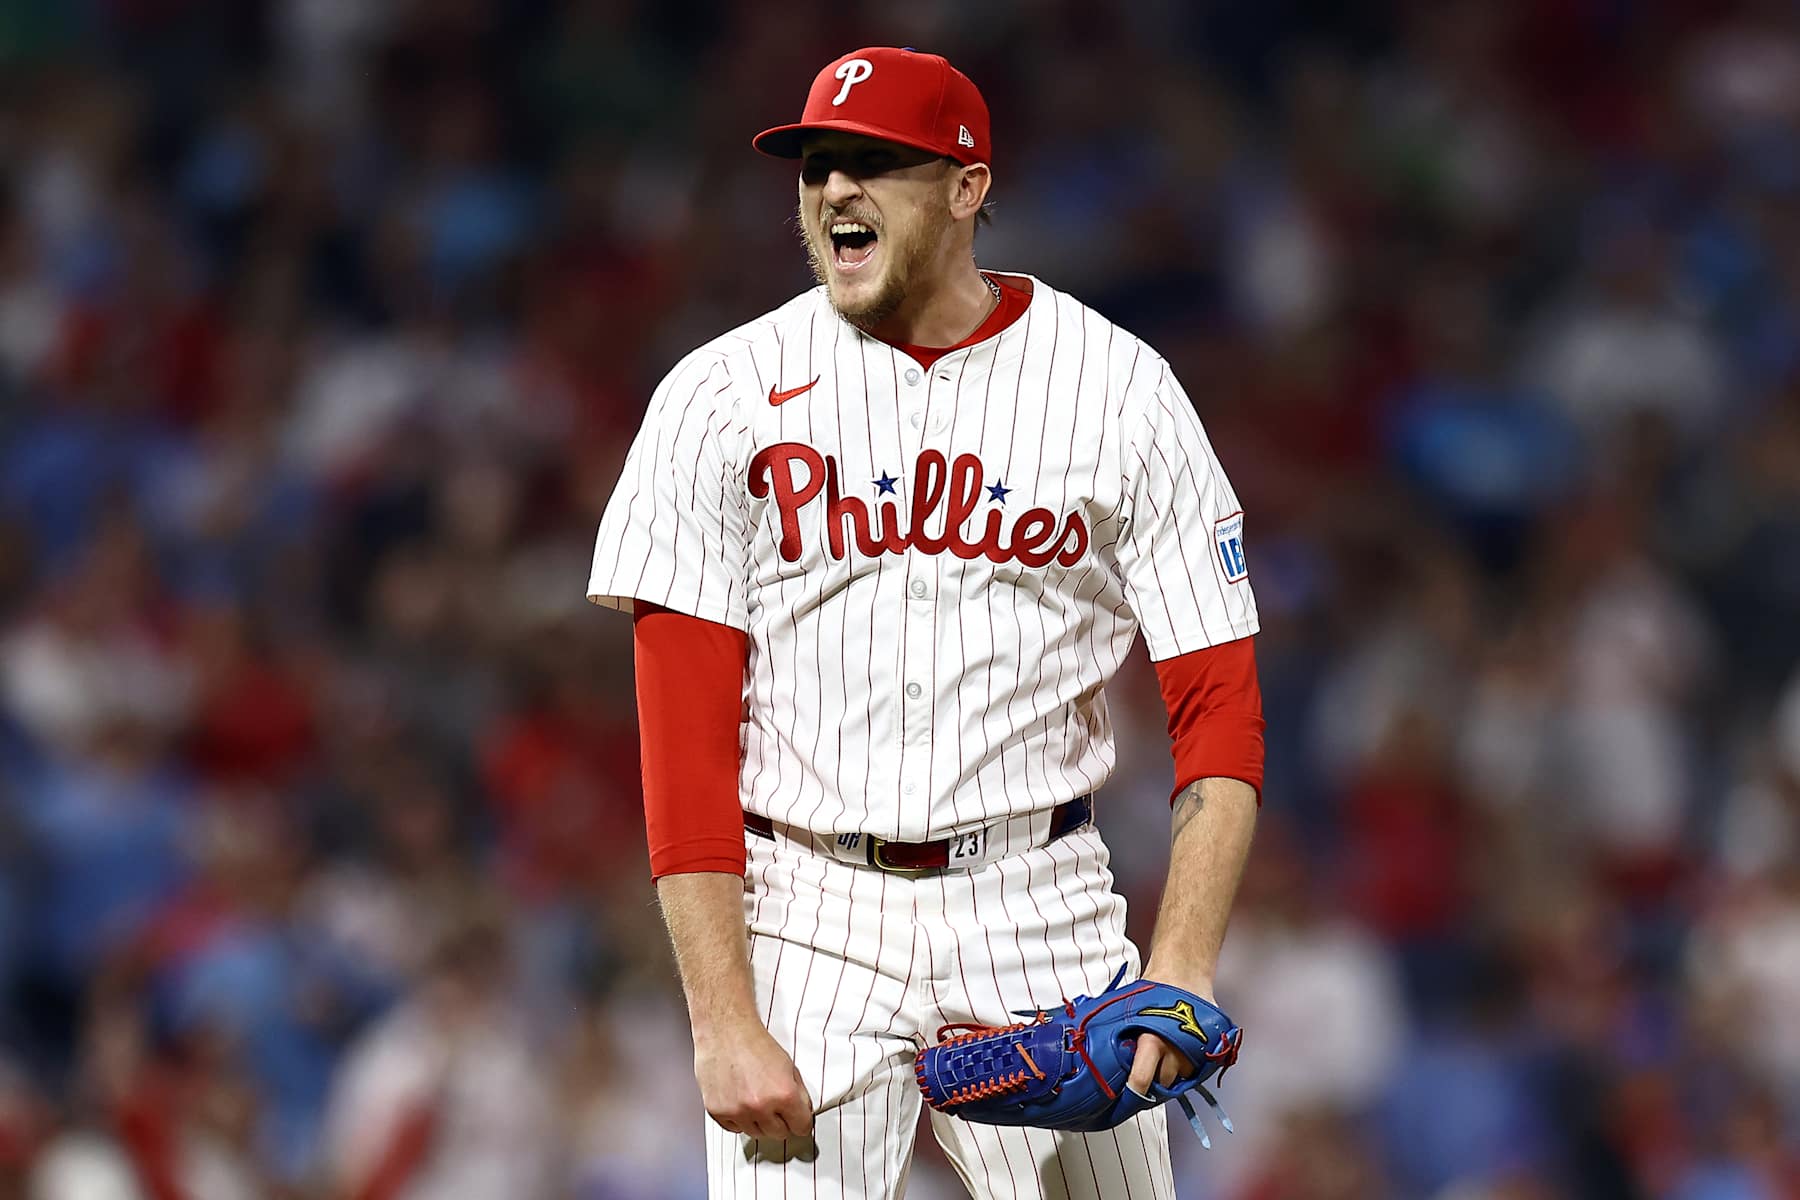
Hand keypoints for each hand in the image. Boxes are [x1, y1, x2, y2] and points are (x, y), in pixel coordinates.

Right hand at [694, 1020, 815, 1139]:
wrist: (725, 1030)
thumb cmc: (755, 1043)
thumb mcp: (789, 1066)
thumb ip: (798, 1094)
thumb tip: (802, 1113)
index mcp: (784, 1094)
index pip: (802, 1128)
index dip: (801, 1121)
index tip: (797, 1118)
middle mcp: (761, 1107)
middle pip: (779, 1134)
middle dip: (780, 1122)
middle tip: (774, 1105)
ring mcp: (738, 1112)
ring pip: (756, 1133)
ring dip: (758, 1121)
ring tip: (754, 1098)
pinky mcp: (718, 1112)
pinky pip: (734, 1129)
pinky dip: (738, 1119)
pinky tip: (739, 1099)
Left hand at [1127, 965, 1209, 1094]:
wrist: (1185, 975)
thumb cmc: (1155, 990)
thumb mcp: (1128, 1011)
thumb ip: (1118, 1035)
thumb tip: (1094, 1051)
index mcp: (1151, 1042)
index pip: (1141, 1083)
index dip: (1131, 1095)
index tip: (1121, 1102)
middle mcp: (1174, 1053)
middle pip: (1159, 1087)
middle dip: (1149, 1086)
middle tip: (1139, 1078)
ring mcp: (1192, 1056)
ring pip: (1175, 1082)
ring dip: (1166, 1077)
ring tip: (1157, 1061)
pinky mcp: (1205, 1056)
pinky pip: (1189, 1074)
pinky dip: (1181, 1070)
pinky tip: (1173, 1056)